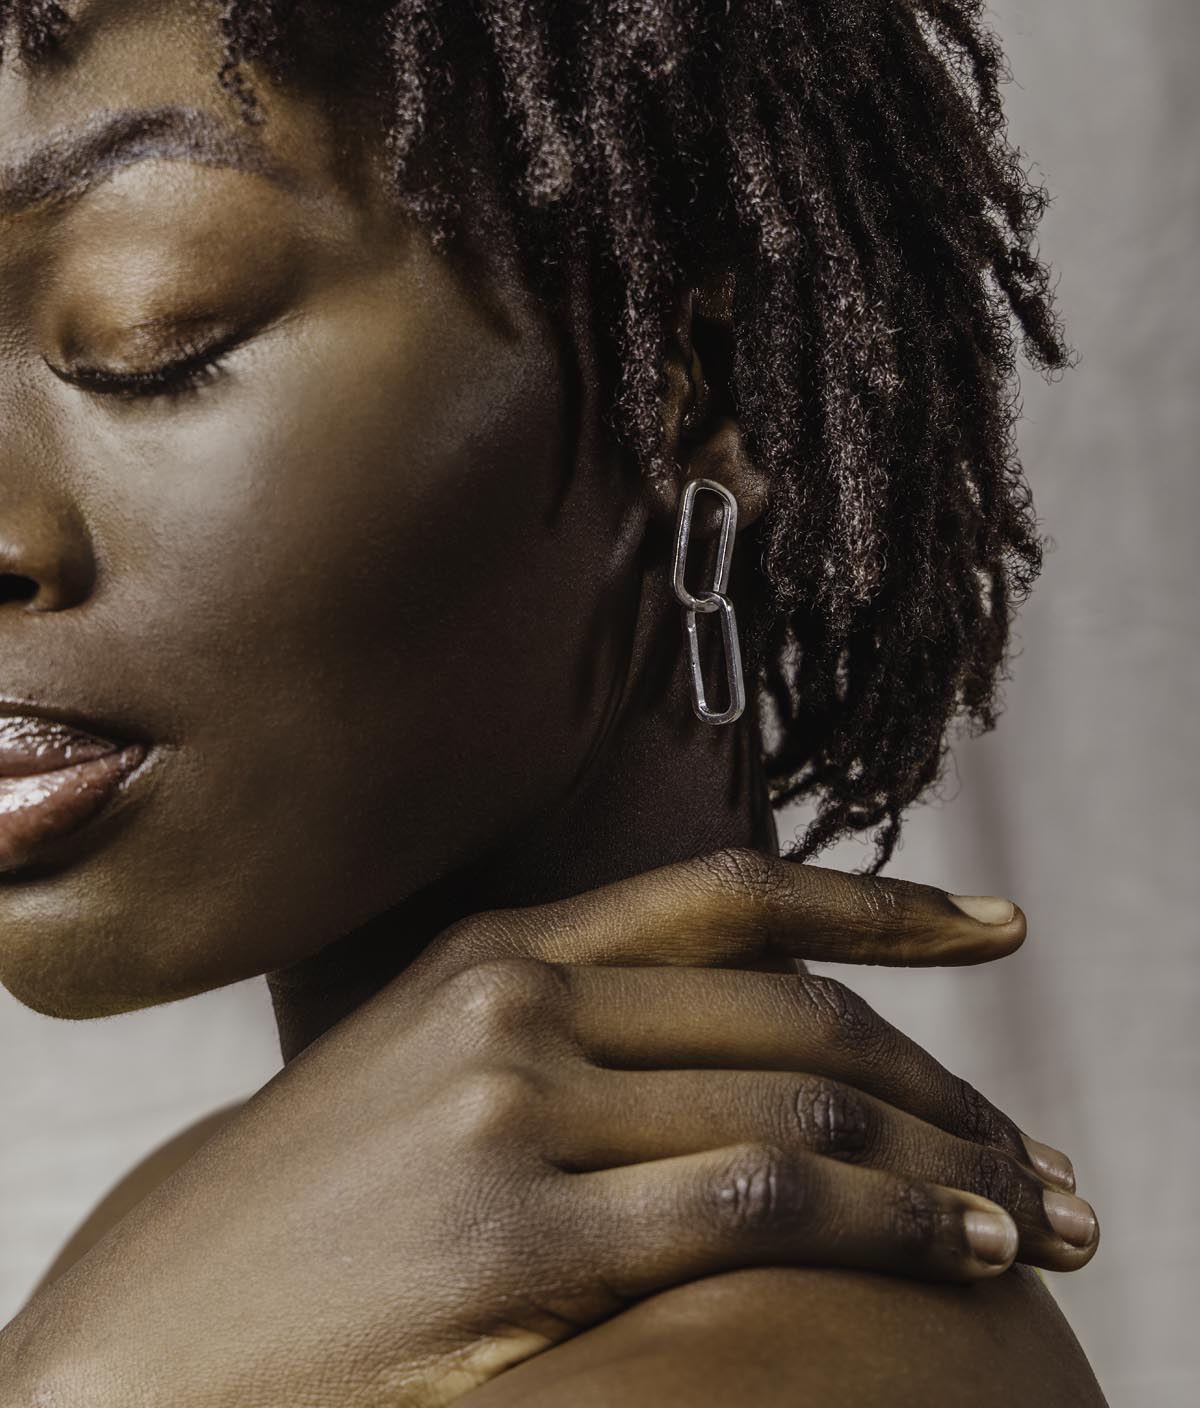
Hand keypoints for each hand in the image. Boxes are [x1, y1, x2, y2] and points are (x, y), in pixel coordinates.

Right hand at [2, 849, 1096, 1407]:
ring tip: (1035, 1218)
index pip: (733, 897)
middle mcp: (516, 1000)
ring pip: (798, 1107)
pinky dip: (883, 1227)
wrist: (155, 1321)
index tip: (997, 926)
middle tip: (1049, 1160)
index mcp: (503, 944)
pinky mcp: (514, 1239)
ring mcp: (510, 1111)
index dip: (884, 903)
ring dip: (945, 1165)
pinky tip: (960, 1255)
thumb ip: (578, 1026)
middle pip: (795, 1016)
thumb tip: (744, 1044)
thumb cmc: (319, 1203)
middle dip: (947, 1085)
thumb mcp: (437, 1064)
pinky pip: (752, 1205)